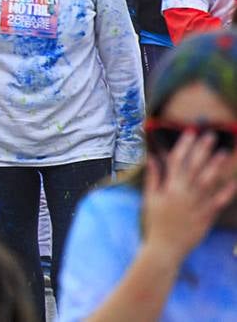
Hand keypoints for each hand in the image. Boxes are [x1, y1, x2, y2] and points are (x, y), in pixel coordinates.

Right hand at [140, 130, 236, 262]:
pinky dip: (227, 192)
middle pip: (194, 166)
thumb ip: (153, 178)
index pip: (177, 160)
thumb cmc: (155, 223)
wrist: (165, 247)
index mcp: (169, 187)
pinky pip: (219, 201)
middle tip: (210, 135)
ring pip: (208, 181)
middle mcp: (184, 192)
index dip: (184, 145)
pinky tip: (234, 182)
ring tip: (223, 153)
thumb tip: (152, 158)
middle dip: (202, 149)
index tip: (190, 132)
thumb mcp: (150, 198)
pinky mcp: (206, 215)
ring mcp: (196, 204)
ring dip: (216, 166)